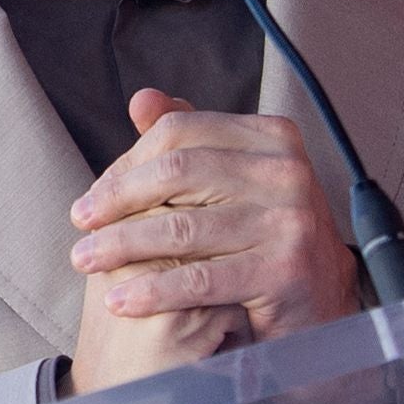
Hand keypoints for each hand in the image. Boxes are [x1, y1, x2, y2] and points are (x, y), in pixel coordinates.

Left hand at [69, 87, 362, 344]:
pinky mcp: (284, 271)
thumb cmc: (266, 238)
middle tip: (80, 224)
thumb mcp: (234, 183)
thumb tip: (142, 100)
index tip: (94, 196)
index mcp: (272, 137)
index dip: (126, 164)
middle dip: (117, 200)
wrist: (322, 303)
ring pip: (181, 227)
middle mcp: (285, 171)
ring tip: (86, 260)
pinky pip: (198, 278)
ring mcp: (289, 220)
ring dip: (121, 246)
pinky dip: (151, 290)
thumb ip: (192, 142)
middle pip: (176, 173)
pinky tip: (120, 300)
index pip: (179, 134)